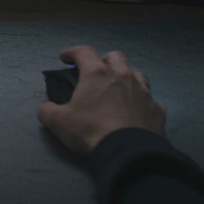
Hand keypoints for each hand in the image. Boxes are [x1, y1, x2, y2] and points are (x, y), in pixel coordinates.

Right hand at [38, 45, 165, 154]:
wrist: (129, 152)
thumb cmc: (91, 131)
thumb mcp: (59, 123)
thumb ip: (48, 111)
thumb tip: (46, 108)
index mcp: (97, 74)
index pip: (83, 52)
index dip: (72, 52)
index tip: (65, 58)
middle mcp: (122, 75)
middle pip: (115, 56)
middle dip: (104, 60)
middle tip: (97, 72)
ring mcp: (143, 91)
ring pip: (137, 73)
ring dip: (127, 76)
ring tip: (120, 88)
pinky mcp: (157, 108)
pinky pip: (150, 98)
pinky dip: (142, 101)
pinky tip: (137, 111)